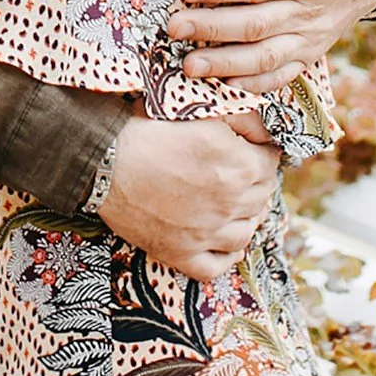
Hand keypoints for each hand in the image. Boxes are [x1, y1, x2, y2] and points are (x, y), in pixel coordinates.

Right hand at [97, 113, 280, 278]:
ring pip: (246, 231)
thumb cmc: (147, 130)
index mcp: (238, 166)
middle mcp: (229, 204)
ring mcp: (207, 233)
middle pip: (262, 196)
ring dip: (246, 216)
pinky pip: (217, 265)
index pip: (271, 162)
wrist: (104, 162)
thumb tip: (262, 127)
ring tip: (235, 204)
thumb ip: (239, 117)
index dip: (263, 152)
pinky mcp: (182, 253)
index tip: (253, 149)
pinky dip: (226, 255)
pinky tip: (223, 241)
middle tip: (242, 173)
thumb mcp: (198, 110)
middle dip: (257, 181)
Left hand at [169, 0, 375, 92]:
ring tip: (189, 66)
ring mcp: (310, 38)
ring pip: (265, 57)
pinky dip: (254, 86)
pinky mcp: (310, 54)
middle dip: (212, 29)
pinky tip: (224, 86)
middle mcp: (310, 11)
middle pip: (256, 24)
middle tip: (175, 28)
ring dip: (225, 65)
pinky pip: (282, 76)